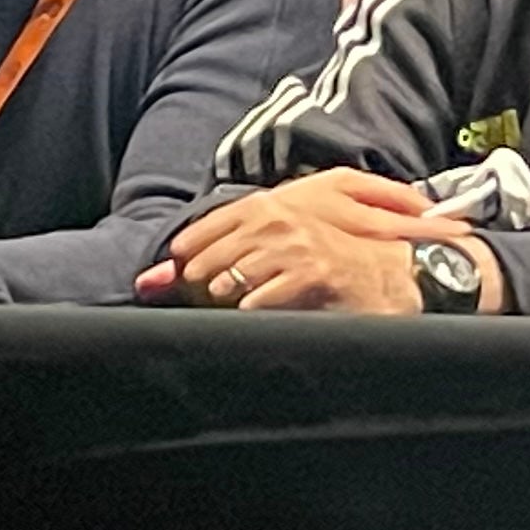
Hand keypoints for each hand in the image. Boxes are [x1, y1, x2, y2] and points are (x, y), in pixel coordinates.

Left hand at [139, 168, 455, 314]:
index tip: (194, 292)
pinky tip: (259, 321)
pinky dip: (250, 317)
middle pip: (202, 266)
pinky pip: (257, 302)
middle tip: (217, 310)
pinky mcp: (312, 271)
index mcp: (259, 207)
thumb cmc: (319, 264)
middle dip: (201, 296)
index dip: (184, 274)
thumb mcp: (265, 251)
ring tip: (241, 314)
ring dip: (224, 309)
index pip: (190, 241)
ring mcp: (293, 244)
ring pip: (226, 284)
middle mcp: (273, 219)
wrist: (385, 276)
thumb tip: (143, 284)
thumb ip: (203, 261)